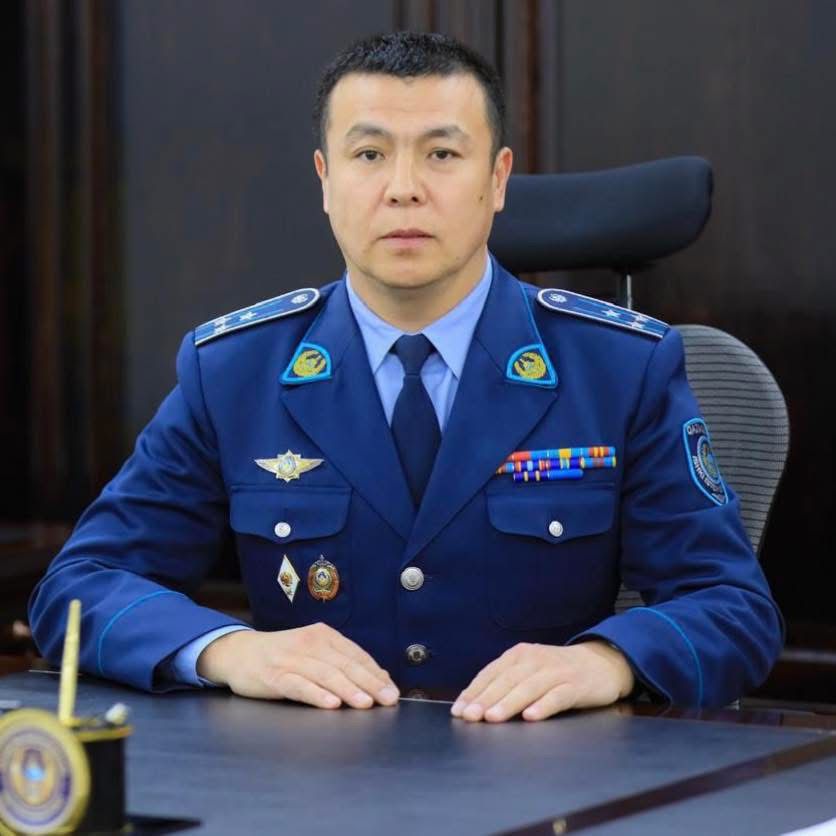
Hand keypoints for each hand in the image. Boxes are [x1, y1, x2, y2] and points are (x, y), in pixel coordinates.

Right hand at [196, 622, 399, 708]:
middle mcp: (309, 643)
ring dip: (348, 689)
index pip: (355, 655)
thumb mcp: (313, 652)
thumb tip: (378, 679)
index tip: (393, 690)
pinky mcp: (274, 676)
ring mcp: (290, 658)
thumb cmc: (283, 656)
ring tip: (365, 703)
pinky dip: (316, 694)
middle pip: (344, 664)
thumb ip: (341, 663)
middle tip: (388, 699)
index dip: (375, 673)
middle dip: (369, 683)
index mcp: (323, 635)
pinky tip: (330, 704)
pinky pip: (298, 685)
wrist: (239, 653)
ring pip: (325, 674)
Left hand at [451, 641, 633, 722]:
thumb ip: (506, 683)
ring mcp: (556, 672)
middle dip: (486, 699)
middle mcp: (535, 660)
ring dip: (508, 703)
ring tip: (492, 718)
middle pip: (506, 681)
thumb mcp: (529, 670)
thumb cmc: (557, 671)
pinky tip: (531, 717)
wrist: (601, 662)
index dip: (474, 692)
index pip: (491, 673)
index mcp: (519, 655)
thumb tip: (474, 704)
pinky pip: (557, 696)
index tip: (458, 710)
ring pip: (528, 688)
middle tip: (470, 717)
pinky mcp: (576, 685)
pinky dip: (543, 706)